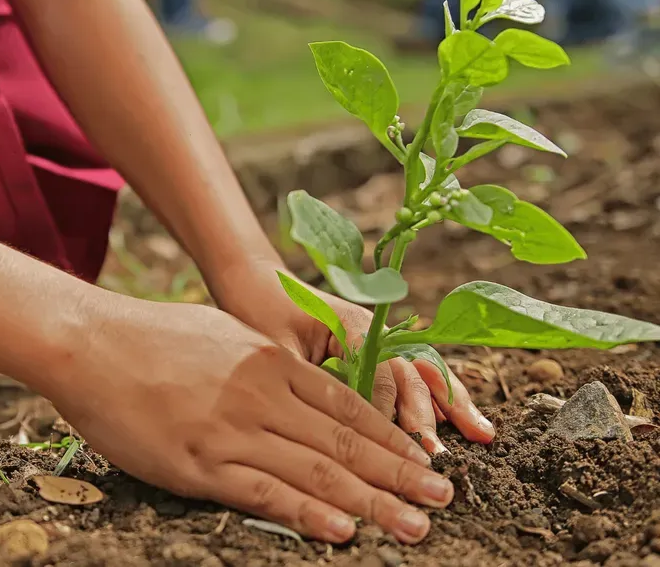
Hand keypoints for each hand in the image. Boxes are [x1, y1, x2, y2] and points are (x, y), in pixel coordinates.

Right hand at [46, 297, 453, 543]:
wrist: (89, 343)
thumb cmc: (150, 336)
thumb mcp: (223, 335)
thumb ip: (265, 364)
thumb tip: (298, 383)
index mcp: (271, 362)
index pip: (348, 407)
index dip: (392, 438)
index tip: (424, 460)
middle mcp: (263, 395)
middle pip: (346, 443)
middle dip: (400, 474)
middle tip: (442, 499)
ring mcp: (232, 430)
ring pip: (317, 472)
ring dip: (372, 502)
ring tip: (414, 524)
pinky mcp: (199, 463)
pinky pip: (264, 493)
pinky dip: (308, 514)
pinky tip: (343, 531)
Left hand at [208, 258, 494, 453]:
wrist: (255, 280)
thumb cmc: (258, 312)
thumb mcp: (275, 348)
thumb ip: (305, 381)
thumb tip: (327, 426)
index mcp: (351, 325)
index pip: (381, 374)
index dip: (389, 413)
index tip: (395, 448)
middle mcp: (374, 330)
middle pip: (411, 373)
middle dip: (429, 415)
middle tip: (438, 456)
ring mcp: (380, 337)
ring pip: (423, 372)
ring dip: (450, 404)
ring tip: (481, 435)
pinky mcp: (376, 348)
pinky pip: (414, 372)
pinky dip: (439, 395)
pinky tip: (463, 420)